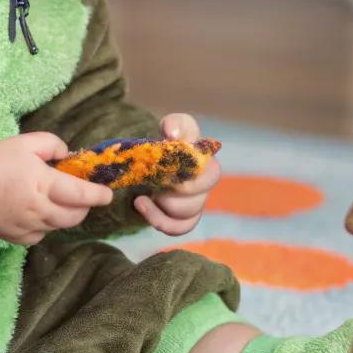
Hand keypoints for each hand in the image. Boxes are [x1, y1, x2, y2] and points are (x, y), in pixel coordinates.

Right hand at [0, 133, 112, 245]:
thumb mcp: (26, 142)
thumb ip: (53, 145)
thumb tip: (67, 156)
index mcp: (44, 184)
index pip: (81, 194)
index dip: (98, 195)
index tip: (107, 194)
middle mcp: (39, 210)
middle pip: (75, 216)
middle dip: (84, 207)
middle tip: (82, 196)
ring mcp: (28, 227)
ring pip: (59, 226)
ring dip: (65, 215)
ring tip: (57, 201)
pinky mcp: (17, 238)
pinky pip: (41, 235)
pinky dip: (46, 225)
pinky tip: (37, 212)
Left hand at [133, 112, 220, 236]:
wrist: (151, 159)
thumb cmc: (167, 143)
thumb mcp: (171, 127)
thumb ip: (175, 124)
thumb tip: (173, 135)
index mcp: (207, 164)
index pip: (211, 175)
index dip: (189, 176)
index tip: (167, 171)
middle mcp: (204, 186)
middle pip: (197, 199)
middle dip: (172, 192)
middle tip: (152, 183)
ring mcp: (194, 204)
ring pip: (187, 214)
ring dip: (162, 206)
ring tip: (140, 196)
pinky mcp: (181, 218)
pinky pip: (179, 228)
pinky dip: (160, 221)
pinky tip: (141, 205)